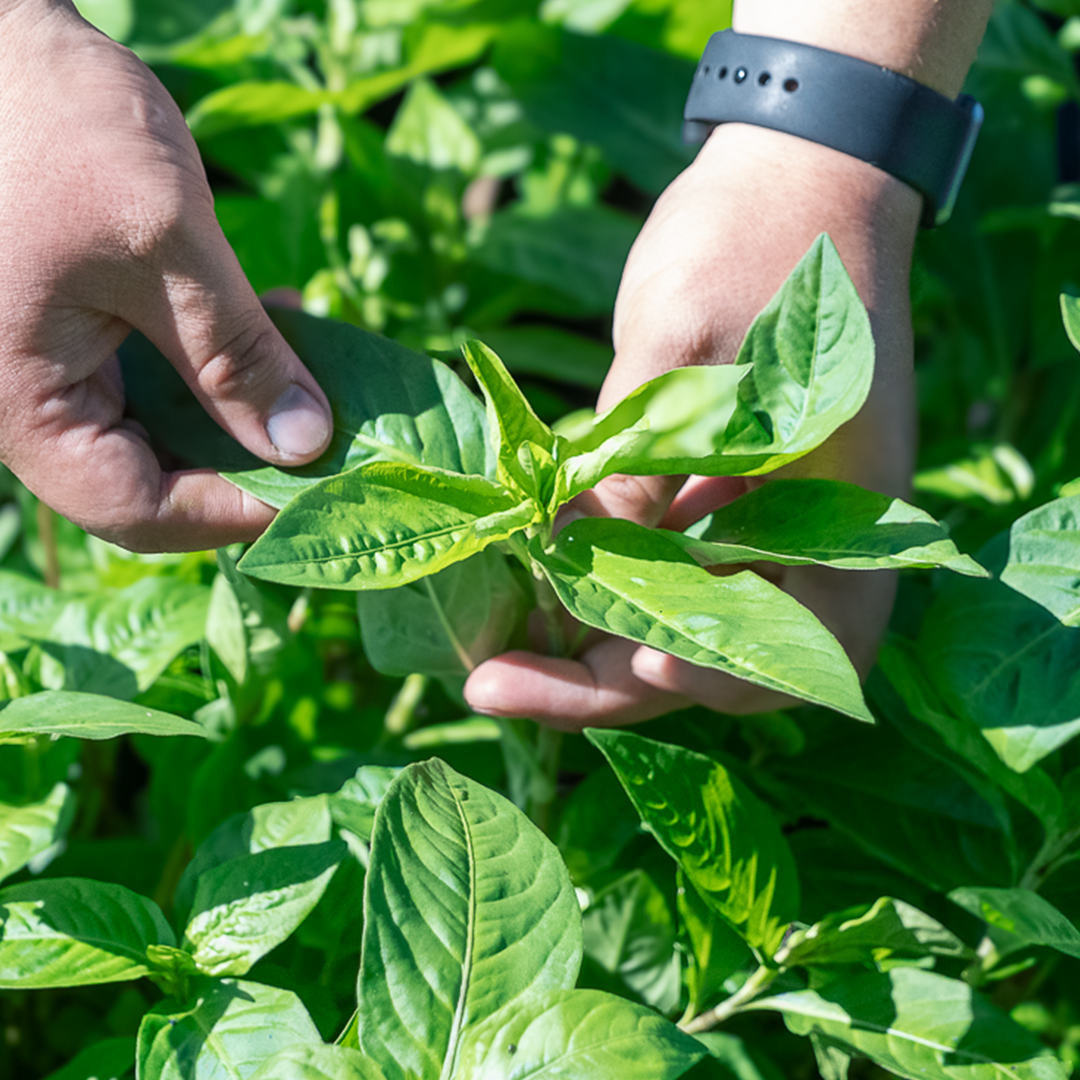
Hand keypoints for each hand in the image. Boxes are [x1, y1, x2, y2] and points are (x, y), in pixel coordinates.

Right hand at [0, 1, 331, 551]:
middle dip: (250, 459)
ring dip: (246, 407)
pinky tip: (275, 319)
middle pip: (153, 480)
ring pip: (164, 431)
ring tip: (315, 366)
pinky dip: (221, 361)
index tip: (322, 490)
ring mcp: (52, 368)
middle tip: (333, 435)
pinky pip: (157, 376)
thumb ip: (236, 354)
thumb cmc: (55, 126)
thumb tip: (306, 443)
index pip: (137, 509)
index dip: (235, 513)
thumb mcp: (164, 245)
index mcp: (21, 406)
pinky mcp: (76, 331)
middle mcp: (28, 403)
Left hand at [464, 123, 921, 729]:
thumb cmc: (762, 242)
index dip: (718, 675)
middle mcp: (798, 538)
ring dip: (577, 640)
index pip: (798, 647)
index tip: (641, 655)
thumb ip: (632, 460)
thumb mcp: (690, 347)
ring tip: (486, 657)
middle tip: (491, 685)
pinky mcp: (694, 490)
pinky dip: (577, 579)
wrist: (786, 172)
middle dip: (602, 678)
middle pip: (706, 648)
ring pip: (662, 613)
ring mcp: (744, 517)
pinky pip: (637, 559)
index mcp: (844, 518)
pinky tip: (508, 584)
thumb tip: (560, 560)